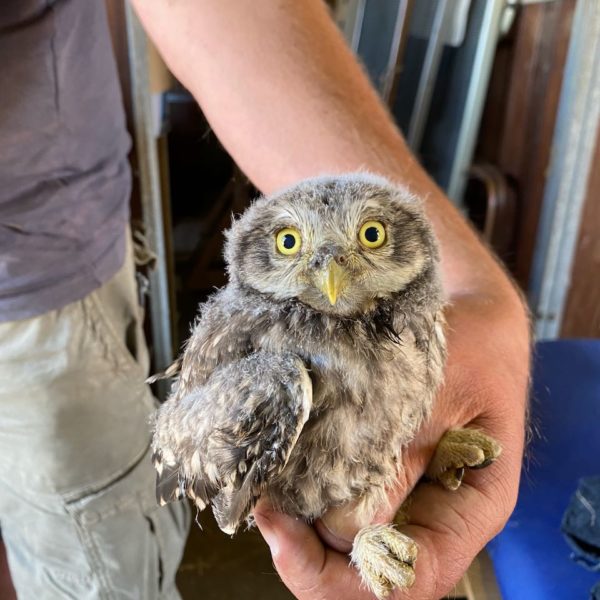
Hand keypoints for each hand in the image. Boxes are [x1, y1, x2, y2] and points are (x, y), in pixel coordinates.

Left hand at [255, 295, 528, 598]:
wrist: (474, 319)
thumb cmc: (475, 348)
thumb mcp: (442, 393)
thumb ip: (399, 458)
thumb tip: (335, 523)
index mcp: (469, 508)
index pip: (410, 578)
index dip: (340, 577)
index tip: (283, 535)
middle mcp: (433, 513)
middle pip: (370, 569)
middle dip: (308, 554)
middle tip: (265, 507)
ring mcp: (403, 492)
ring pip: (347, 539)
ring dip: (302, 524)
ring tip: (267, 483)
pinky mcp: (378, 466)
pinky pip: (339, 497)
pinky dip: (306, 492)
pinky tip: (283, 466)